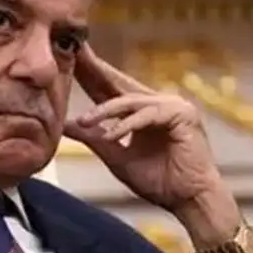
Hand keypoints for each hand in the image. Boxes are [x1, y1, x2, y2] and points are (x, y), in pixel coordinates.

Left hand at [65, 45, 222, 210]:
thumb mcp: (117, 157)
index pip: (111, 90)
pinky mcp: (183, 115)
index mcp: (141, 112)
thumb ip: (94, 139)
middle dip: (96, 69)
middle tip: (74, 53)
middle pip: (120, 84)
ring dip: (106, 110)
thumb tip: (63, 125)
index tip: (67, 62)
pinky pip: (148, 115)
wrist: (190, 200)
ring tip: (85, 120)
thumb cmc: (159, 182)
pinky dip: (129, 125)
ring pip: (131, 101)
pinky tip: (111, 134)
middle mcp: (156, 104)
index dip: (89, 76)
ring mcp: (172, 106)